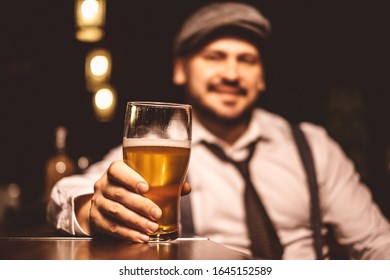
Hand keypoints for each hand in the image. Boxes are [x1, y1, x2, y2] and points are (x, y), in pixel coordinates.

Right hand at [75, 160, 190, 242]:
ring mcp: (98, 202)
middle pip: (120, 194)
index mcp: (115, 171)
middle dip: (141, 205)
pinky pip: (112, 227)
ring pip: (116, 212)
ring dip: (136, 222)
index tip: (145, 188)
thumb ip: (164, 184)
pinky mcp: (96, 219)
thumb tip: (185, 187)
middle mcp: (103, 185)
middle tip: (157, 214)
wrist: (103, 203)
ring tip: (152, 227)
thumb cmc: (128, 189)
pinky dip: (128, 233)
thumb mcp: (141, 182)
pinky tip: (141, 236)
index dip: (131, 178)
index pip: (118, 170)